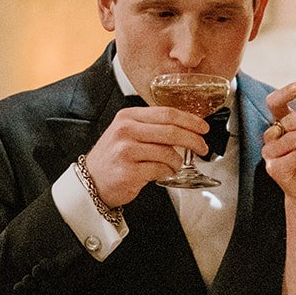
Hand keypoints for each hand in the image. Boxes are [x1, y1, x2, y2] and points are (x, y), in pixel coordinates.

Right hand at [83, 101, 210, 205]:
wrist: (92, 181)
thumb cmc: (114, 158)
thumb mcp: (128, 134)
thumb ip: (152, 128)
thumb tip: (186, 129)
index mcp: (128, 117)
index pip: (166, 113)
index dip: (190, 120)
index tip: (203, 128)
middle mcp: (126, 130)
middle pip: (171, 131)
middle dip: (193, 140)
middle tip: (203, 148)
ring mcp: (126, 150)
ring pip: (168, 152)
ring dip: (177, 162)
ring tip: (173, 166)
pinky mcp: (129, 171)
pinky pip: (160, 169)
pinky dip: (167, 172)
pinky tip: (162, 173)